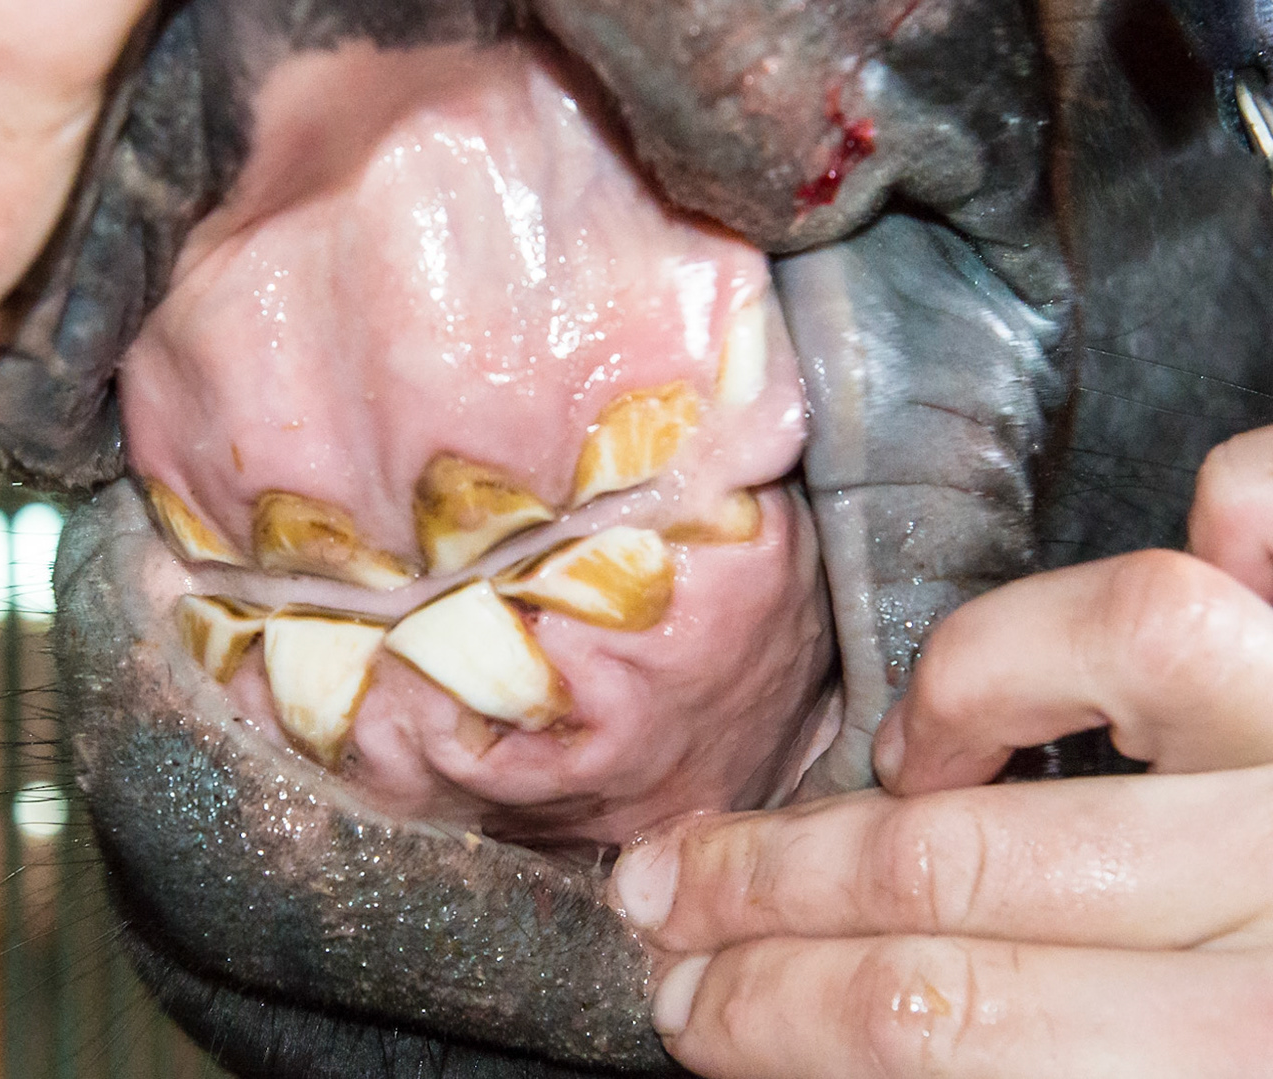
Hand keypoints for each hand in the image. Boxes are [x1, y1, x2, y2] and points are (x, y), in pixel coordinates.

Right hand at [615, 426, 1272, 1077]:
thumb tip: (852, 1045)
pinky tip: (1211, 533)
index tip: (684, 998)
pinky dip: (1251, 507)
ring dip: (965, 696)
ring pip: (1116, 640)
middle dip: (773, 882)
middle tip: (671, 889)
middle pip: (957, 857)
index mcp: (1231, 1063)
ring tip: (910, 755)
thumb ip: (1032, 1066)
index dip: (767, 1011)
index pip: (923, 1025)